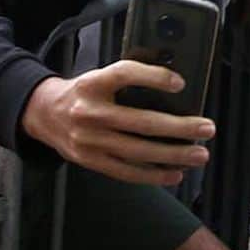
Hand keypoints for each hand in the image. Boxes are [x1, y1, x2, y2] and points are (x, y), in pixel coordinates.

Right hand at [20, 60, 215, 184]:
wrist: (43, 114)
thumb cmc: (83, 93)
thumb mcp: (100, 76)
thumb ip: (130, 79)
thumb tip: (175, 86)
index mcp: (93, 83)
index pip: (125, 74)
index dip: (153, 77)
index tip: (181, 83)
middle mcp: (90, 112)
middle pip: (142, 121)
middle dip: (180, 127)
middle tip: (206, 128)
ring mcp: (90, 140)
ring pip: (138, 151)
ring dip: (174, 155)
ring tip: (199, 154)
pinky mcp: (91, 161)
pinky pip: (126, 171)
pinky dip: (153, 175)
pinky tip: (175, 173)